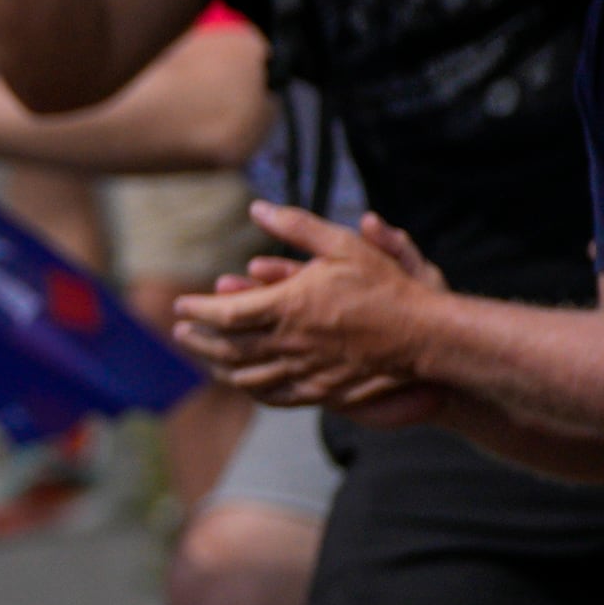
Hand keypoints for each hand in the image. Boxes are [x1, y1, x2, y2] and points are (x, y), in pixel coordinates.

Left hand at [169, 205, 449, 405]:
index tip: (180, 306)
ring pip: (246, 376)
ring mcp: (304, 371)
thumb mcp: (343, 243)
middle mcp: (289, 343)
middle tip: (180, 334)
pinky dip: (251, 389)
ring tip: (205, 358)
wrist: (423, 336)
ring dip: (219, 367)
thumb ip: (298, 226)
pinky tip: (244, 382)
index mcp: (288, 307)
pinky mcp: (320, 390)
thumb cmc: (385, 286)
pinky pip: (274, 395)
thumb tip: (258, 208)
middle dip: (198, 341)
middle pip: (227, 349)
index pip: (224, 314)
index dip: (197, 311)